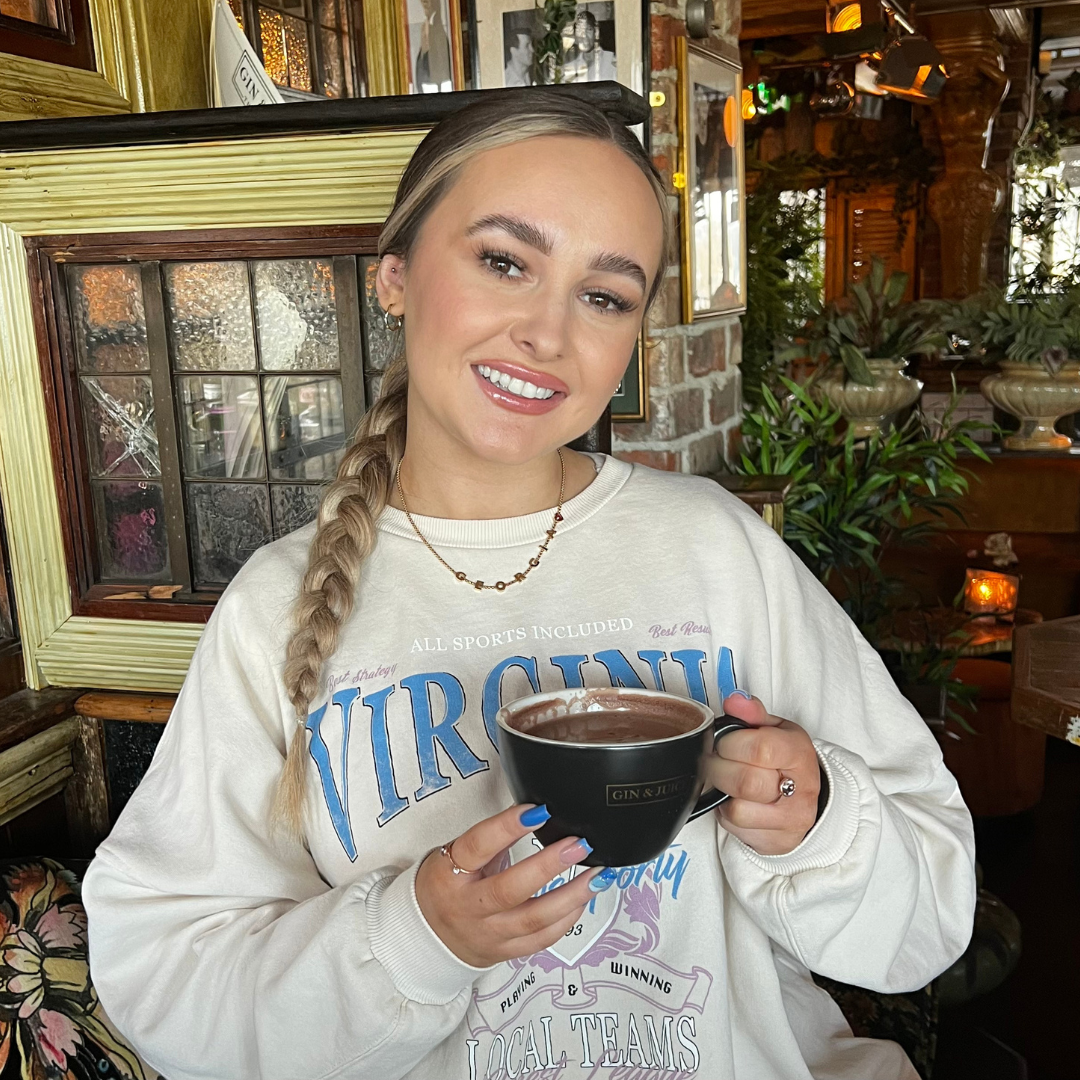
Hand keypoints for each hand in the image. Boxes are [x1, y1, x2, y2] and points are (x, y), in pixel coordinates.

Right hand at [414, 804, 602, 967]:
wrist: (427, 937)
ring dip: (572, 895)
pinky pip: (541, 940)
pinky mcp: (505, 952)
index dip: (507, 827)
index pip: (478, 846)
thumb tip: (536, 812)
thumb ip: (491, 839)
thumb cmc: (447, 884)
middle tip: (579, 844)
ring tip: (597, 874)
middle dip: (550, 865)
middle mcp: (468, 907)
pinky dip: (567, 920)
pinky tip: (583, 900)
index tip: (538, 810)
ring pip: (533, 919)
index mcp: (450, 874)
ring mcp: (488, 933)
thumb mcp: (454, 855)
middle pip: (510, 889)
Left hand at [709, 693, 820, 855]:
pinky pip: (736, 830)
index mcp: (799, 754)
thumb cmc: (786, 761)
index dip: (731, 743)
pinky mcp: (776, 842)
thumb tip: (735, 701)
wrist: (808, 800)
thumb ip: (754, 714)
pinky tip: (736, 800)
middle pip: (745, 782)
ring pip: (737, 810)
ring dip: (722, 793)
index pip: (760, 749)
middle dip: (719, 768)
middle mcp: (801, 790)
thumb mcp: (776, 730)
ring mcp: (790, 820)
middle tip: (717, 760)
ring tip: (727, 781)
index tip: (725, 741)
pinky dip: (727, 814)